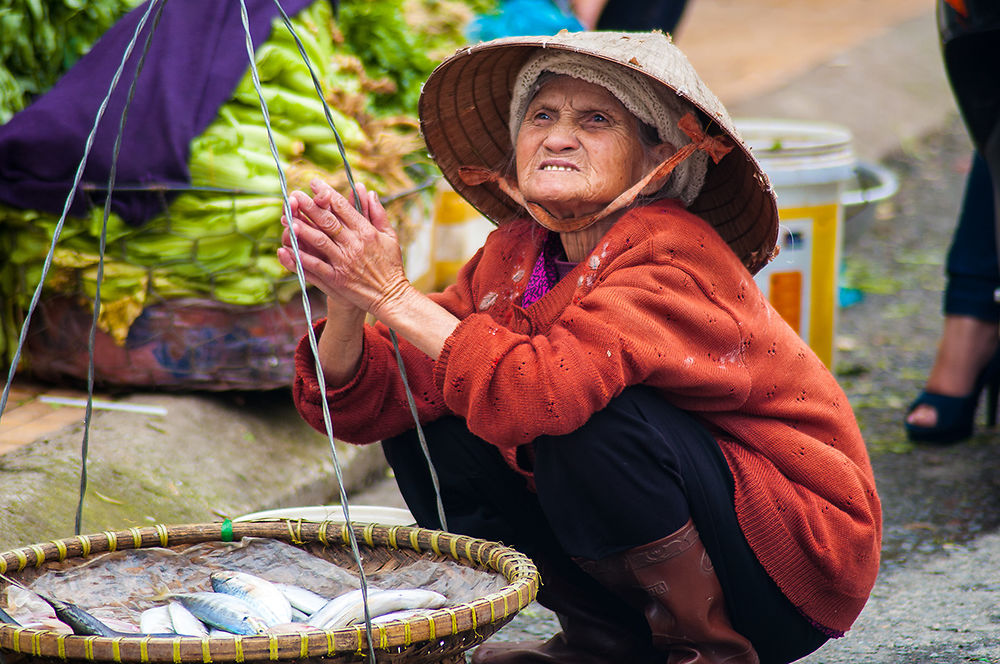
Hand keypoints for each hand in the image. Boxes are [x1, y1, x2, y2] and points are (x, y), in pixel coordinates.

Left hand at [277, 179, 409, 321]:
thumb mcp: (390, 236)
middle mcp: (354, 245)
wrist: (391, 297)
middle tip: (294, 194)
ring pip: (319, 241)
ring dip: (301, 228)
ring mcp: (344, 262)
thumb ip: (377, 214)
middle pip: (327, 221)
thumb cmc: (391, 266)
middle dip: (309, 206)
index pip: (343, 208)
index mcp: (366, 232)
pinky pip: (314, 266)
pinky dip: (299, 258)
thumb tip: (368, 192)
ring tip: (286, 217)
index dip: (327, 194)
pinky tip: (286, 249)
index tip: (314, 184)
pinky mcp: (336, 280)